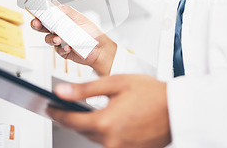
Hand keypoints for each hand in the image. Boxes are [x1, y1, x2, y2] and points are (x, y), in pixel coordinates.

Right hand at [30, 2, 116, 75]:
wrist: (100, 48)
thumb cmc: (92, 32)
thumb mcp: (79, 17)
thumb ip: (66, 11)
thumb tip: (54, 4)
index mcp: (62, 19)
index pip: (46, 12)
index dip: (37, 7)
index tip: (28, 0)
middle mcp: (59, 29)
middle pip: (42, 25)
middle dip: (36, 23)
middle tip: (37, 23)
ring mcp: (60, 40)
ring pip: (47, 38)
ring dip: (51, 38)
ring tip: (58, 38)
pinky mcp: (63, 51)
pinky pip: (57, 49)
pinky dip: (63, 48)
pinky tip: (69, 47)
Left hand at [47, 74, 171, 147]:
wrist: (177, 109)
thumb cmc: (152, 93)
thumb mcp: (116, 83)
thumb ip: (85, 89)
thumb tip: (61, 92)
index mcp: (105, 122)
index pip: (70, 120)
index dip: (56, 113)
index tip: (49, 107)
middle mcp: (111, 141)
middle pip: (82, 131)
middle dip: (74, 119)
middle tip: (68, 107)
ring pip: (96, 138)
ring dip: (92, 126)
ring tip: (98, 111)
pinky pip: (110, 144)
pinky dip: (107, 133)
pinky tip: (115, 121)